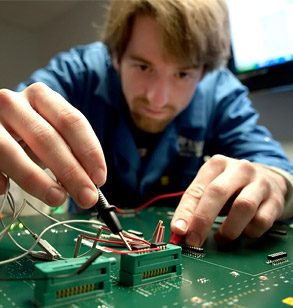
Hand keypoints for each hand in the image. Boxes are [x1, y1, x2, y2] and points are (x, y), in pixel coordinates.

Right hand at [0, 82, 106, 207]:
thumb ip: (70, 152)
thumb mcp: (53, 134)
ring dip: (36, 180)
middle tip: (86, 197)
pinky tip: (5, 190)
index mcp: (42, 96)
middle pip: (47, 138)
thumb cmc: (29, 132)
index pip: (72, 121)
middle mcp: (14, 102)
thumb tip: (90, 186)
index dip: (89, 151)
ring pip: (11, 150)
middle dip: (71, 172)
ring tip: (57, 198)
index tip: (100, 179)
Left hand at [170, 154, 287, 245]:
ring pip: (243, 207)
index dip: (185, 212)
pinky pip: (261, 221)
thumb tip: (180, 230)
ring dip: (228, 229)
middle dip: (202, 220)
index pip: (196, 189)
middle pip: (217, 193)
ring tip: (220, 237)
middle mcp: (239, 169)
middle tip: (194, 240)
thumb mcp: (211, 188)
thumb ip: (194, 206)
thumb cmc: (232, 187)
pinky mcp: (275, 200)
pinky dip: (248, 232)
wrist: (268, 180)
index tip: (178, 230)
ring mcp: (259, 183)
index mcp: (217, 164)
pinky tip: (243, 230)